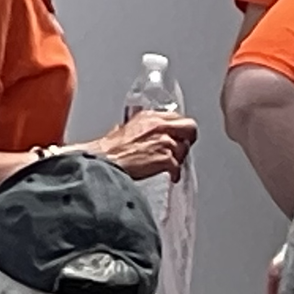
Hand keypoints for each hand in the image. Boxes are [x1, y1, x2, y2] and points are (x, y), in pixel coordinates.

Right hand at [84, 110, 198, 180]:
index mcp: (150, 117)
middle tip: (181, 149)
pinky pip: (177, 168)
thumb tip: (142, 131)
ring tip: (169, 165)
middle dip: (187, 139)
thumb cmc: (108, 150)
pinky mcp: (164, 159)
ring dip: (178, 159)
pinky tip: (170, 176)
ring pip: (184, 150)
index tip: (179, 135)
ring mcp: (164, 142)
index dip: (180, 128)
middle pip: (190, 128)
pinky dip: (174, 174)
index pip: (177, 117)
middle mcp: (160, 126)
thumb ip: (138, 128)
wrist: (103, 162)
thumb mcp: (123, 129)